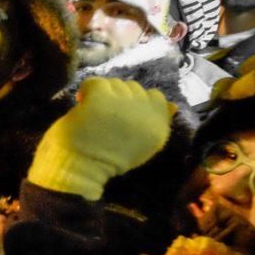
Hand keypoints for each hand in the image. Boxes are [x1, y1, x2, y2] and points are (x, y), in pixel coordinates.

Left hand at [27, 78, 176, 200]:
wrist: (81, 172)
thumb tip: (174, 105)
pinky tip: (82, 105)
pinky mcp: (102, 98)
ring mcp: (124, 104)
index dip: (135, 104)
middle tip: (105, 117)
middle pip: (135, 88)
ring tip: (94, 114)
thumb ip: (158, 123)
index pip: (156, 98)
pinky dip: (86, 90)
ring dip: (103, 94)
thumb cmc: (107, 162)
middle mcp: (147, 113)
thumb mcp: (142, 146)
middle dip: (119, 98)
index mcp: (159, 128)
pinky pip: (95, 82)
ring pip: (116, 84)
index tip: (121, 118)